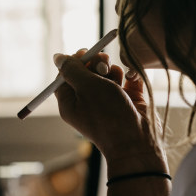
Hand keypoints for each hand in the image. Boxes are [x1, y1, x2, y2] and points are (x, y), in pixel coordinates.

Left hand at [53, 51, 166, 174]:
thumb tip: (58, 57)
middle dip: (96, 63)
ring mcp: (109, 100)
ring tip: (117, 78)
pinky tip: (131, 79)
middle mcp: (88, 101)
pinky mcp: (128, 99)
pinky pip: (126, 80)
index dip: (74, 62)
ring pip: (108, 73)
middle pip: (87, 71)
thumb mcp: (86, 87)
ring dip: (113, 70)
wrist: (137, 141)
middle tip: (103, 64)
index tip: (84, 53)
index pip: (66, 76)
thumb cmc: (108, 115)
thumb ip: (72, 69)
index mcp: (71, 102)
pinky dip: (129, 76)